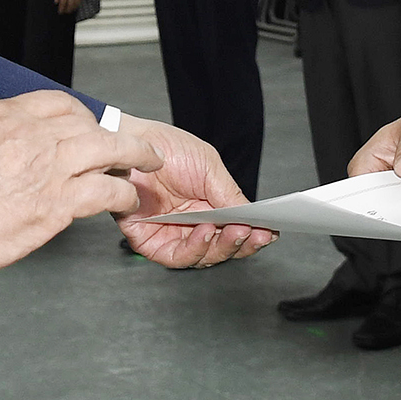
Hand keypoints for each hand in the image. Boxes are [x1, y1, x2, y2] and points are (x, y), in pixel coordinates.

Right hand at [0, 91, 161, 271]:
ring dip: (135, 155)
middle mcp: (34, 133)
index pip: (56, 103)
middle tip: (129, 143)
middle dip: (113, 133)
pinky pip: (106, 191)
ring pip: (108, 149)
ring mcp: (51, 165)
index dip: (79, 116)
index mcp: (5, 115)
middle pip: (88, 122)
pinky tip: (129, 200)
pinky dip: (123, 194)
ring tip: (149, 163)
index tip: (85, 126)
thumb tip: (5, 146)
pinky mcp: (61, 200)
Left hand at [54, 0, 84, 13]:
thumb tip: (56, 1)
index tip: (60, 12)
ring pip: (76, 2)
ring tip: (71, 10)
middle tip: (66, 12)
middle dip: (67, 10)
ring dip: (73, 8)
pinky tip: (77, 5)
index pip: (62, 2)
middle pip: (70, 4)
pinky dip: (79, 3)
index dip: (61, 9)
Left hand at [110, 114, 276, 267]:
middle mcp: (191, 225)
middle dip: (242, 243)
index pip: (234, 230)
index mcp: (208, 208)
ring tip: (234, 230)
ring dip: (222, 246)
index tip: (270, 233)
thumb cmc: (165, 150)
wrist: (130, 142)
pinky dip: (194, 249)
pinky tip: (205, 232)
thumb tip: (253, 217)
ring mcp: (171, 234)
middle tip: (255, 233)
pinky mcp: (149, 242)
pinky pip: (176, 256)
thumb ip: (230, 195)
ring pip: (203, 257)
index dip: (253, 235)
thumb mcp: (209, 168)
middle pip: (222, 249)